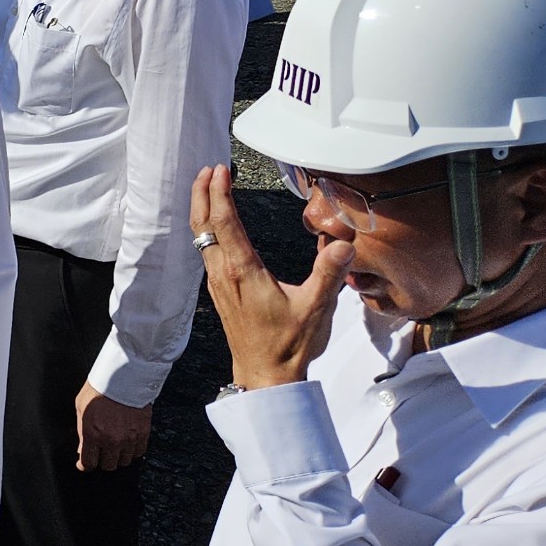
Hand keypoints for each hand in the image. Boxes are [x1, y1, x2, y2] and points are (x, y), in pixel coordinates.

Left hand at [73, 382, 151, 471]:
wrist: (123, 377)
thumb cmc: (99, 389)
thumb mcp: (80, 409)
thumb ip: (82, 431)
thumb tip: (82, 448)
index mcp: (92, 434)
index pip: (88, 463)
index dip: (85, 465)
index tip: (85, 464)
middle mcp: (111, 440)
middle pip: (108, 465)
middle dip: (102, 460)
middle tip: (100, 452)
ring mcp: (129, 438)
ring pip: (124, 461)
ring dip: (118, 456)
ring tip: (114, 446)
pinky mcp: (143, 434)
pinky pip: (138, 453)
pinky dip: (132, 451)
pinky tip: (127, 443)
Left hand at [194, 163, 348, 389]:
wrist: (265, 376)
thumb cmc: (289, 344)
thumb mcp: (316, 307)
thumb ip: (329, 273)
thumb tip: (343, 243)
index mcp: (243, 270)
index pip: (224, 222)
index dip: (220, 192)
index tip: (220, 169)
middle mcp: (224, 272)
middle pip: (204, 224)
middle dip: (203, 193)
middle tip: (209, 169)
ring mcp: (218, 282)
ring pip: (202, 237)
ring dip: (203, 210)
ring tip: (209, 188)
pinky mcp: (220, 291)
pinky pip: (206, 251)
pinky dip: (208, 229)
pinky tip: (216, 227)